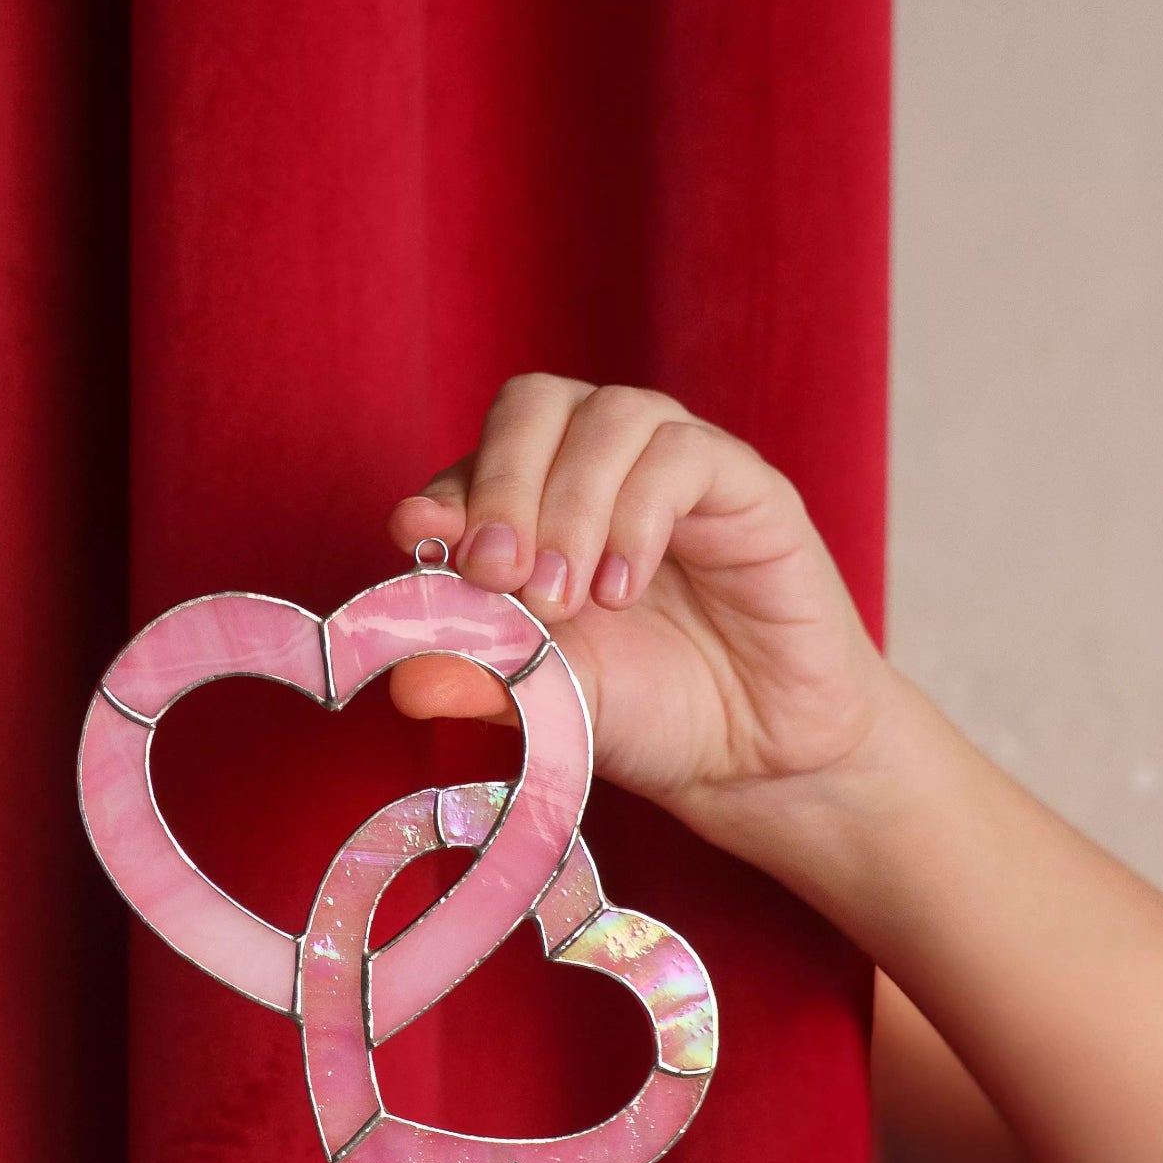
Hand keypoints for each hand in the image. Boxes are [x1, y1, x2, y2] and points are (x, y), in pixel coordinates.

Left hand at [387, 374, 892, 830]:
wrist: (757, 757)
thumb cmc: (651, 715)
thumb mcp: (550, 703)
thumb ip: (483, 681)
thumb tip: (405, 682)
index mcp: (539, 508)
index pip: (476, 458)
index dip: (444, 490)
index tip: (417, 536)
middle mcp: (601, 471)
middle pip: (534, 405)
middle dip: (502, 483)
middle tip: (498, 574)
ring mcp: (673, 469)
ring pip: (609, 416)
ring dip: (570, 502)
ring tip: (566, 599)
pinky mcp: (745, 486)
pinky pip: (683, 453)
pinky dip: (638, 513)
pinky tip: (622, 588)